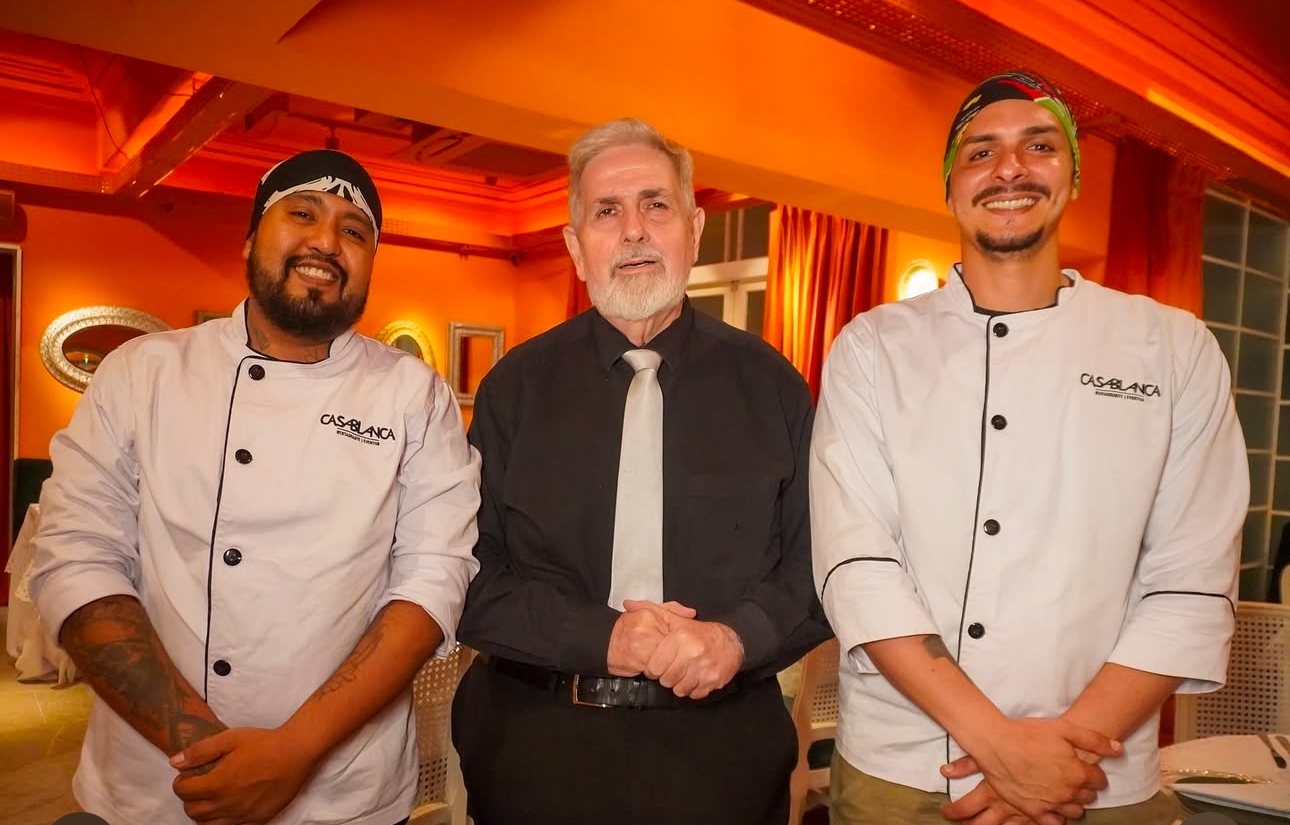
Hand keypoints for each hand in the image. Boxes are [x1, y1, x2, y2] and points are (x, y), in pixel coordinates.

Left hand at [170, 727, 319, 823]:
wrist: (296, 753)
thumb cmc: (263, 743)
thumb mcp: (230, 738)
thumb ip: (200, 751)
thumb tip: (173, 762)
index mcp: (218, 784)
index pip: (183, 792)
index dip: (181, 783)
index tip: (188, 776)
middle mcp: (226, 804)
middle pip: (192, 811)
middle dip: (190, 798)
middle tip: (199, 786)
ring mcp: (241, 816)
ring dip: (203, 813)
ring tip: (211, 798)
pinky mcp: (255, 821)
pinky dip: (221, 822)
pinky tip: (227, 808)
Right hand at [606, 601, 694, 675]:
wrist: (603, 641)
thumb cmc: (629, 628)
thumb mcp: (651, 611)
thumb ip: (673, 609)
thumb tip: (691, 613)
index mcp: (651, 615)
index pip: (676, 631)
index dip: (679, 641)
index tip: (678, 645)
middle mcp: (644, 629)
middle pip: (672, 647)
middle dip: (672, 654)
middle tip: (669, 655)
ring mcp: (639, 645)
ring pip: (664, 660)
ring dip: (664, 664)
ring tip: (657, 660)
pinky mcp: (633, 661)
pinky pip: (653, 670)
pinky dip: (653, 671)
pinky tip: (647, 666)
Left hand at [631, 605, 743, 698]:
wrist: (731, 642)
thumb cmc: (699, 633)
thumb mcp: (674, 619)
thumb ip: (650, 610)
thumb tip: (628, 604)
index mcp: (680, 638)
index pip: (654, 667)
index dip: (654, 669)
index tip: (660, 664)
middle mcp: (692, 653)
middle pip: (666, 680)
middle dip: (667, 677)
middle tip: (674, 668)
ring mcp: (704, 668)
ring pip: (679, 690)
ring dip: (680, 684)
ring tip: (685, 672)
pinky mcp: (713, 680)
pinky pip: (694, 694)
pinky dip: (693, 689)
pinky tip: (696, 677)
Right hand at [958, 717, 1119, 823]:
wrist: (996, 744)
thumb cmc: (1028, 733)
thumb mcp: (1064, 728)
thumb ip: (1095, 740)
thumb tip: (1119, 750)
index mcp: (1077, 773)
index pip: (1099, 780)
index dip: (1094, 772)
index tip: (1086, 766)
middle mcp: (1067, 792)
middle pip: (1088, 797)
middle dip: (1084, 787)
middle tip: (1073, 775)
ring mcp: (1050, 804)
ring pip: (1074, 812)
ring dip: (1073, 802)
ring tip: (1063, 789)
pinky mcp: (1032, 810)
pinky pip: (1053, 822)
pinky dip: (1057, 816)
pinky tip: (1053, 805)